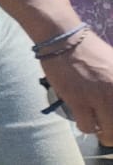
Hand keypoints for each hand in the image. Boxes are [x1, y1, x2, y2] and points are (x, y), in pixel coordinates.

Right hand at [41, 31, 112, 146]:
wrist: (65, 40)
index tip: (111, 117)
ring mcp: (99, 98)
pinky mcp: (78, 101)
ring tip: (96, 124)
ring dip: (102, 132)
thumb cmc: (92, 51)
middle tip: (109, 129)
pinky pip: (87, 127)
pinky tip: (83, 118)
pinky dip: (85, 125)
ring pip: (108, 133)